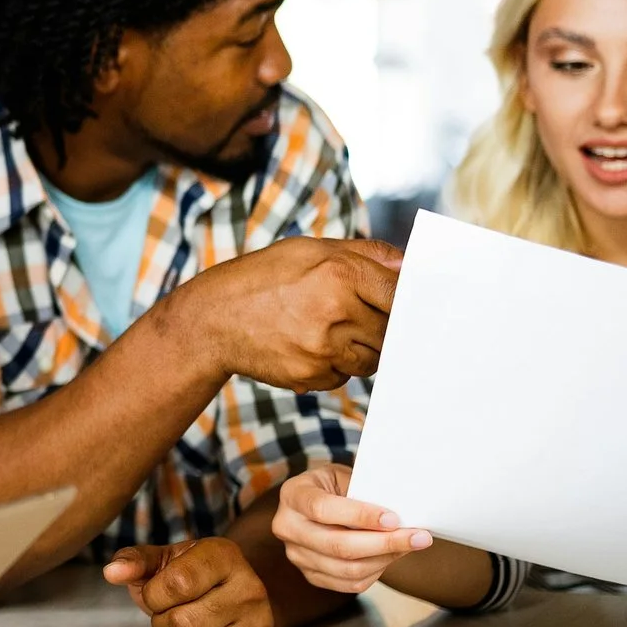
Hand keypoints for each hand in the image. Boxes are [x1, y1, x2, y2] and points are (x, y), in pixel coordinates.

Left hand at [102, 537, 274, 626]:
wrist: (236, 591)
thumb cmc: (191, 574)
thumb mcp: (164, 559)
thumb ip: (135, 561)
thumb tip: (112, 572)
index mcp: (224, 556)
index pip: (177, 585)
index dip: (153, 596)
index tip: (157, 593)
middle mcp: (250, 589)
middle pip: (183, 625)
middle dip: (162, 624)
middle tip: (169, 615)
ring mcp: (261, 624)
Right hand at [162, 237, 399, 391]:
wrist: (213, 319)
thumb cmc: (264, 277)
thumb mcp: (310, 250)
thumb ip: (366, 255)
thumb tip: (410, 267)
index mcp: (339, 273)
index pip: (400, 294)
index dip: (409, 301)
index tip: (413, 305)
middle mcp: (335, 312)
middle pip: (390, 330)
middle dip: (381, 326)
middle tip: (359, 317)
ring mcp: (323, 349)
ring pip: (372, 359)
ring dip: (361, 348)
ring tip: (329, 330)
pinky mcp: (311, 376)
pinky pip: (344, 377)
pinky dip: (336, 365)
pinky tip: (309, 346)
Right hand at [270, 462, 429, 593]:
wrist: (319, 503)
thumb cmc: (336, 485)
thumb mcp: (344, 476)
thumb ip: (365, 491)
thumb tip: (406, 511)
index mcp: (293, 495)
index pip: (323, 509)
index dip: (360, 515)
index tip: (394, 518)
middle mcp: (287, 527)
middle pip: (338, 545)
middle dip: (384, 543)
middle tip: (420, 537)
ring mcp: (296, 555)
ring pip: (347, 569)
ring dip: (386, 559)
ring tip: (411, 545)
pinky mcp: (310, 575)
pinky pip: (349, 584)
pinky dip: (376, 572)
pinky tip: (391, 556)